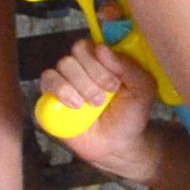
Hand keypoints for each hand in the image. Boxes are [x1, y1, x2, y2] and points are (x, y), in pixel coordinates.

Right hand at [36, 37, 159, 167]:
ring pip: (61, 67)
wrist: (118, 144)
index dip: (100, 61)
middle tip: (104, 98)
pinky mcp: (51, 99)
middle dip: (92, 76)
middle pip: (75, 54)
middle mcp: (80, 67)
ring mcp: (63, 81)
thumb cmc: (130, 113)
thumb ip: (129, 67)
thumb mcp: (143, 89)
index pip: (90, 45)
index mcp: (100, 59)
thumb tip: (102, 49)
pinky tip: (76, 106)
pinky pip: (46, 83)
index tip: (114, 84)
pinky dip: (60, 92)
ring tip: (93, 104)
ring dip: (78, 85)